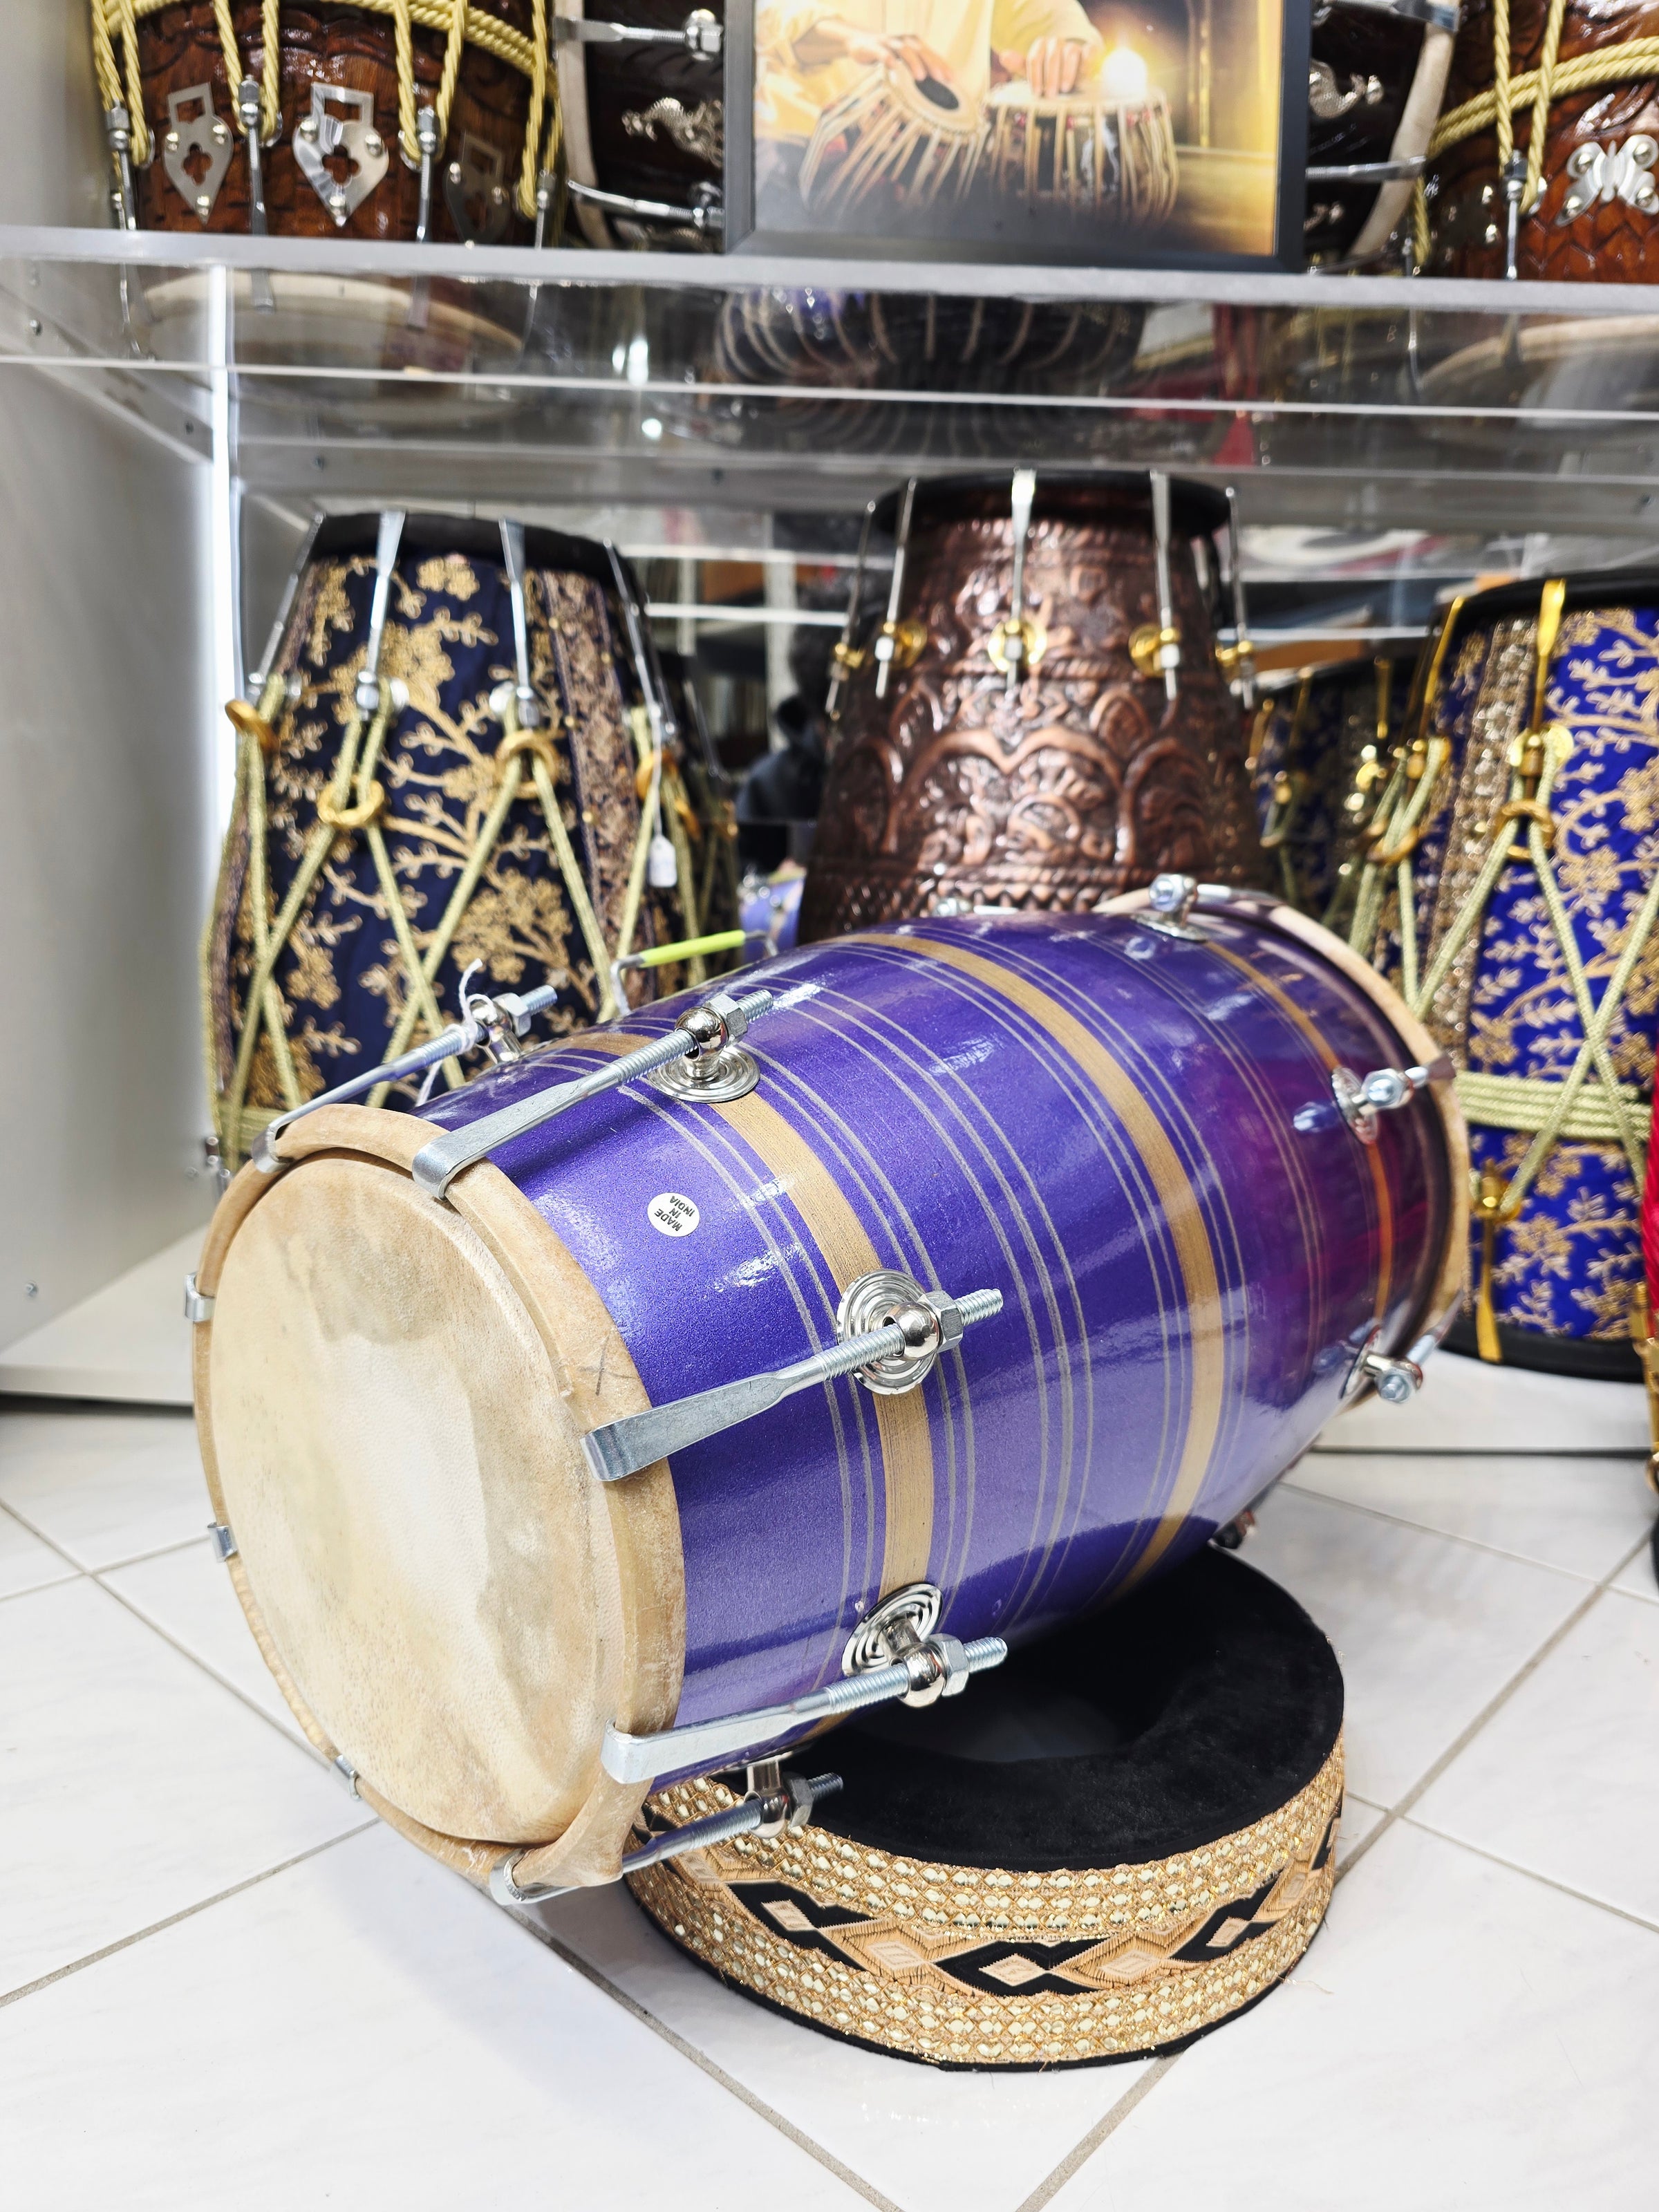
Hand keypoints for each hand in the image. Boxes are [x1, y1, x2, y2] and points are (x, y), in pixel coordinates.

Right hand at [797, 17, 955, 89]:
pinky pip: (882, 52)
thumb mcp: (902, 60)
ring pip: (904, 50)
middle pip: (921, 51)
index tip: (952, 80)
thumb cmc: (885, 54)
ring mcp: (888, 42)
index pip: (931, 54)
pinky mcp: (873, 47)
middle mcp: (903, 40)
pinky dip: (887, 58)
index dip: (942, 65)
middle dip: (932, 64)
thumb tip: (933, 87)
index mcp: (913, 44)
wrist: (859, 42)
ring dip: (913, 62)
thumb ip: (916, 68)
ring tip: (920, 77)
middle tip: (941, 79)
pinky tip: (893, 67)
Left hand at [1013, 37, 1087, 95]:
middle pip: (1052, 56)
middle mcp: (1056, 43)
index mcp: (1041, 46)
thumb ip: (1019, 65)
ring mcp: (1073, 46)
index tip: (1036, 94)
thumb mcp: (1032, 72)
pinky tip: (1082, 78)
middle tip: (1050, 95)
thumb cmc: (1048, 77)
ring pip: (1070, 52)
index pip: (1035, 57)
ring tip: (1064, 89)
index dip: (1035, 76)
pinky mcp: (1089, 51)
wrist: (1071, 76)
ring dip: (1067, 72)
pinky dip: (1086, 63)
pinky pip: (1089, 52)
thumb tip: (1003, 56)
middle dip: (1050, 77)